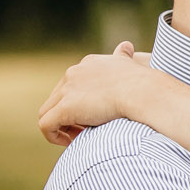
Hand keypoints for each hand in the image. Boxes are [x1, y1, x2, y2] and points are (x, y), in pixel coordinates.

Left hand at [37, 41, 159, 144]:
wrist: (143, 92)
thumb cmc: (143, 83)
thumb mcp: (130, 62)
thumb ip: (124, 56)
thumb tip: (126, 46)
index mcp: (87, 64)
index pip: (71, 85)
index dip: (79, 103)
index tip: (93, 116)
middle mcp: (73, 73)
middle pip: (57, 98)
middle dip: (68, 116)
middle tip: (84, 130)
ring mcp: (67, 90)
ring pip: (48, 112)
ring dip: (60, 127)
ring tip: (78, 137)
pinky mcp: (65, 108)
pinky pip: (46, 126)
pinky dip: (54, 136)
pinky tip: (71, 143)